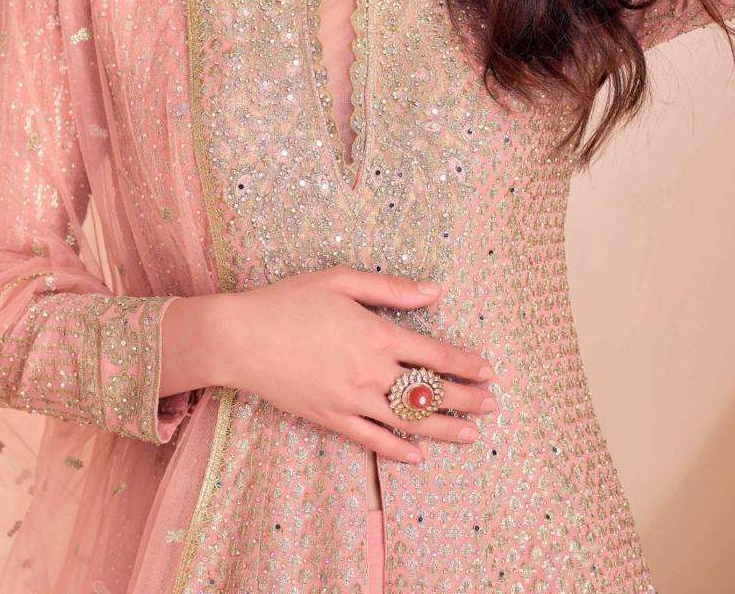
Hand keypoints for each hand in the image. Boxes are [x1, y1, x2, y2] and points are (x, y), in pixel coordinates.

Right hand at [201, 265, 498, 463]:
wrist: (241, 338)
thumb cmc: (290, 301)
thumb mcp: (342, 280)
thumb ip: (392, 289)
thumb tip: (435, 292)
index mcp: (378, 335)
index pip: (436, 355)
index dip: (466, 364)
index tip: (488, 370)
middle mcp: (371, 373)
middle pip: (430, 391)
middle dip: (467, 398)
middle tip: (493, 404)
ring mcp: (351, 400)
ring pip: (408, 422)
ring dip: (445, 429)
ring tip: (472, 434)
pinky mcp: (331, 419)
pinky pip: (372, 440)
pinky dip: (398, 449)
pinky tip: (417, 455)